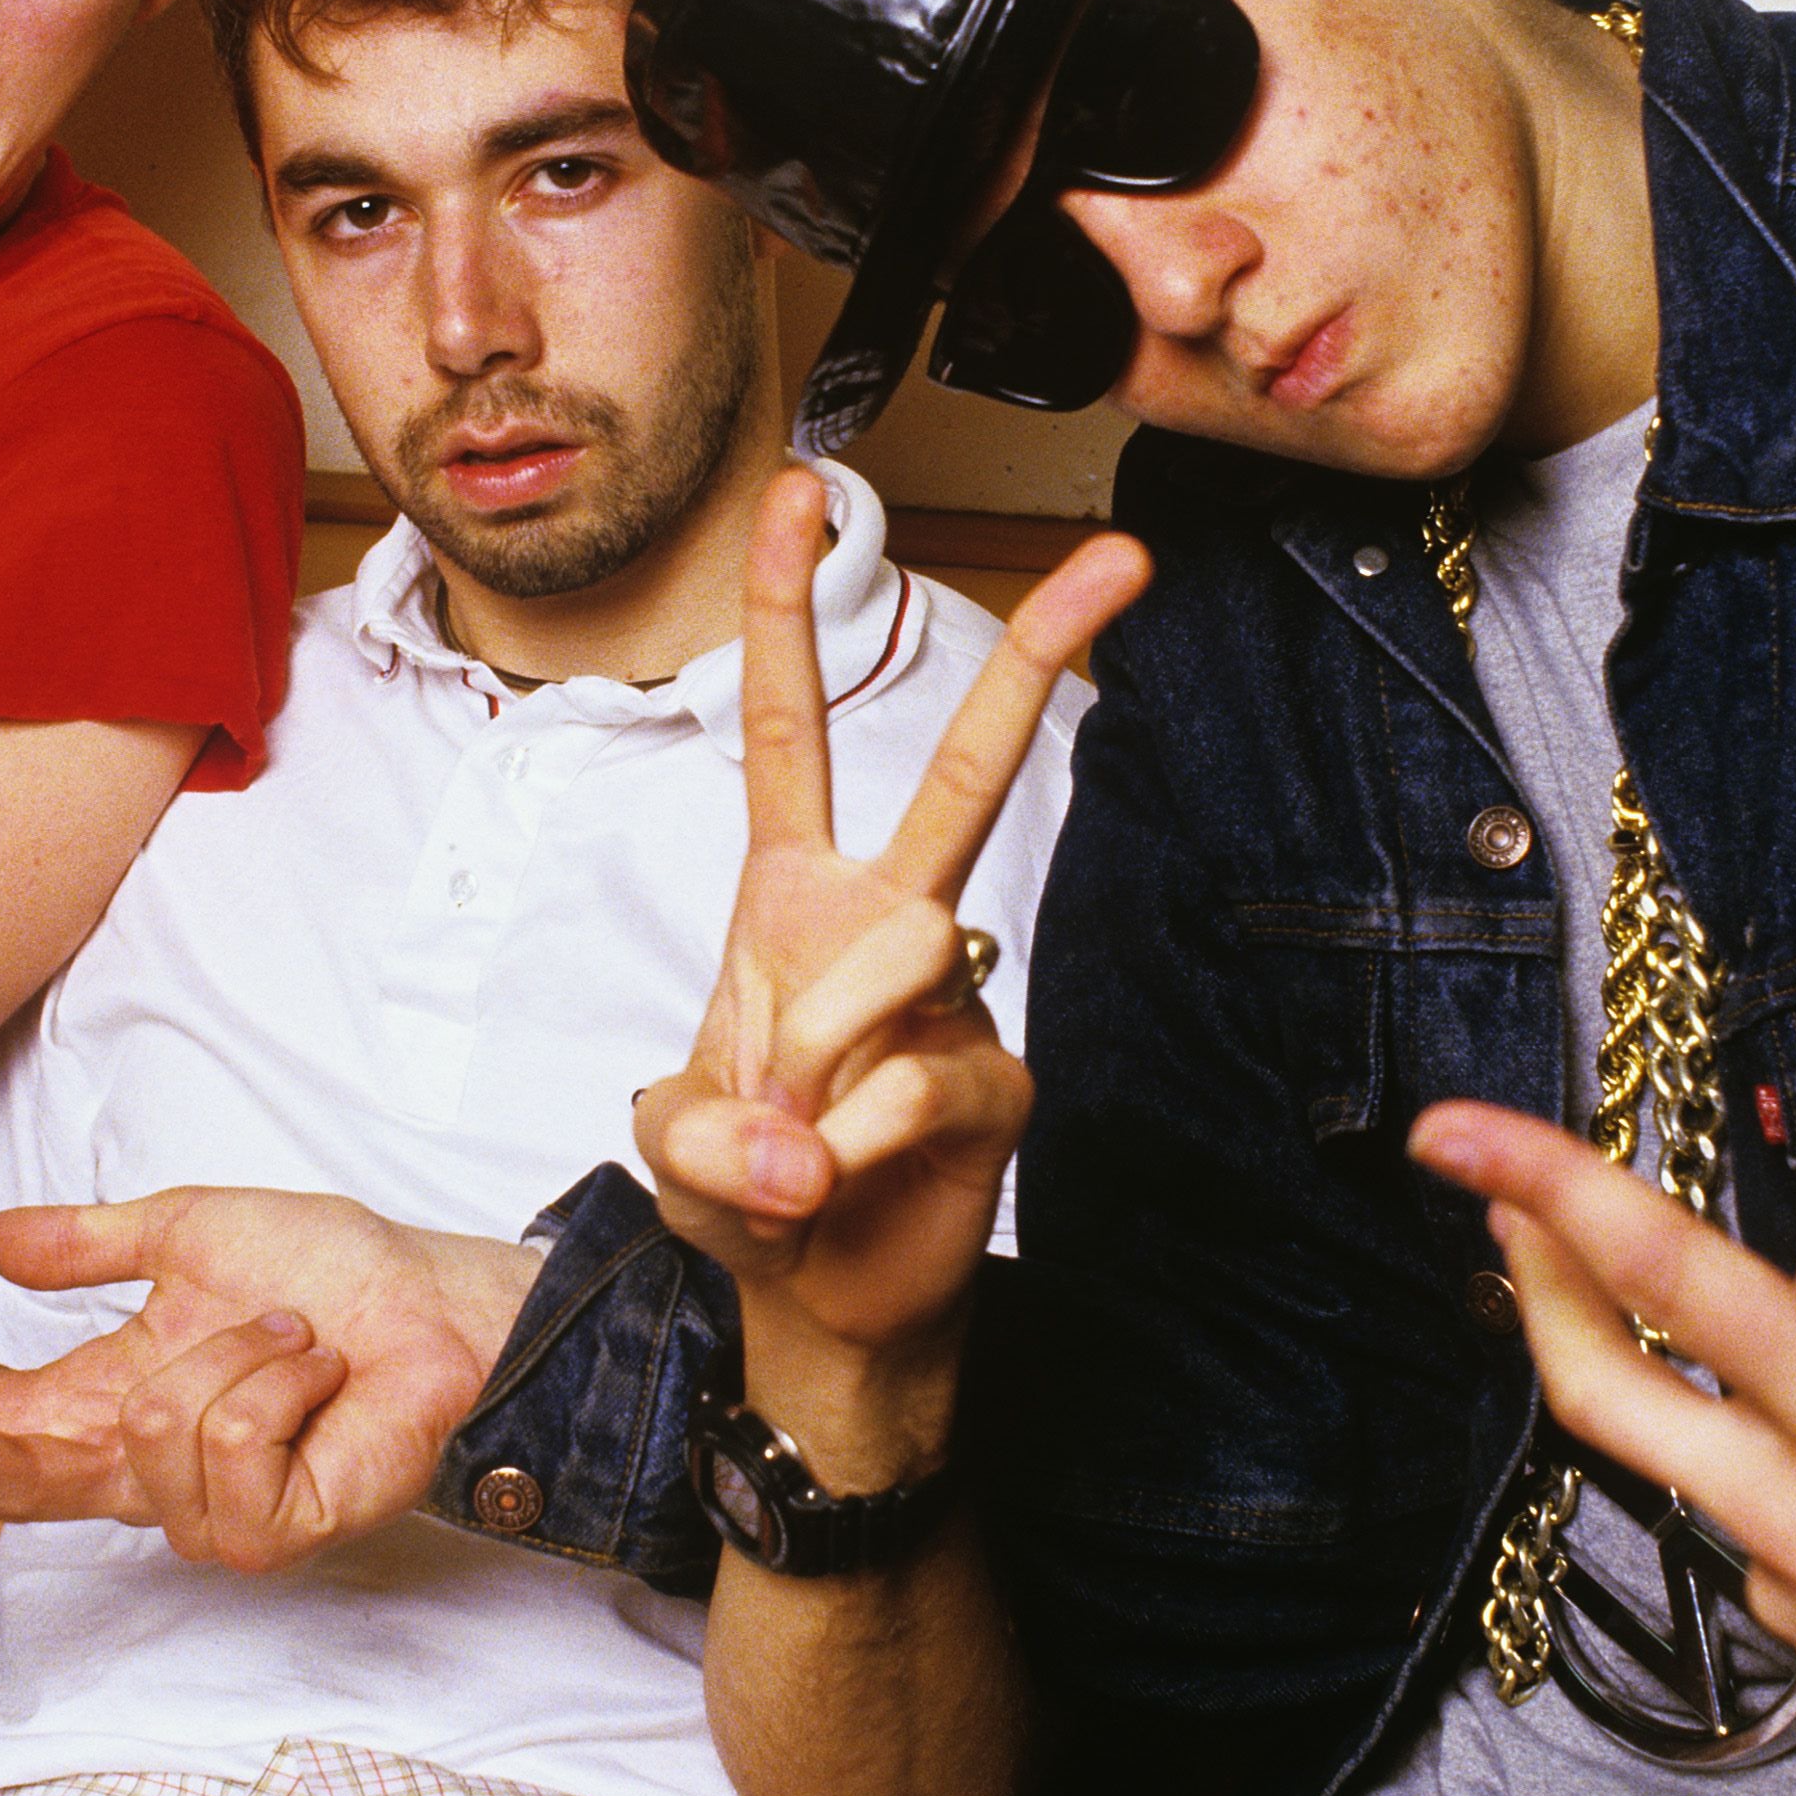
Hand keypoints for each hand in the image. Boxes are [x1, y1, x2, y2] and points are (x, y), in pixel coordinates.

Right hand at [0, 1189, 540, 1572]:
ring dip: (235, 1359)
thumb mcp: (189, 1231)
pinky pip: (227, 1458)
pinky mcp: (268, 1533)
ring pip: (150, 1438)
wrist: (442, 1301)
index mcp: (107, 1399)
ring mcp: (202, 1509)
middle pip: (8, 1477)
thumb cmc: (339, 1273)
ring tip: (294, 1339)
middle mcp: (141, 1464)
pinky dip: (276, 1391)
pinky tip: (318, 1380)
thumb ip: (88, 1243)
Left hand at [634, 472, 1147, 1410]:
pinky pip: (920, 1082)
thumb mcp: (671, 1146)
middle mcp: (884, 920)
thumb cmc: (743, 1188)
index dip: (790, 606)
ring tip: (786, 1140)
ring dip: (810, 1058)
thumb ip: (705, 1131)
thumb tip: (803, 1141)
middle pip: (963, 767)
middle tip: (1123, 556)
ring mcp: (954, 996)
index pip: (790, 726)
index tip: (808, 488)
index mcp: (790, 895)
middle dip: (1042, 655)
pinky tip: (837, 1183)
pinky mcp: (997, 1081)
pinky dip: (850, 1146)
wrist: (816, 1307)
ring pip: (907, 948)